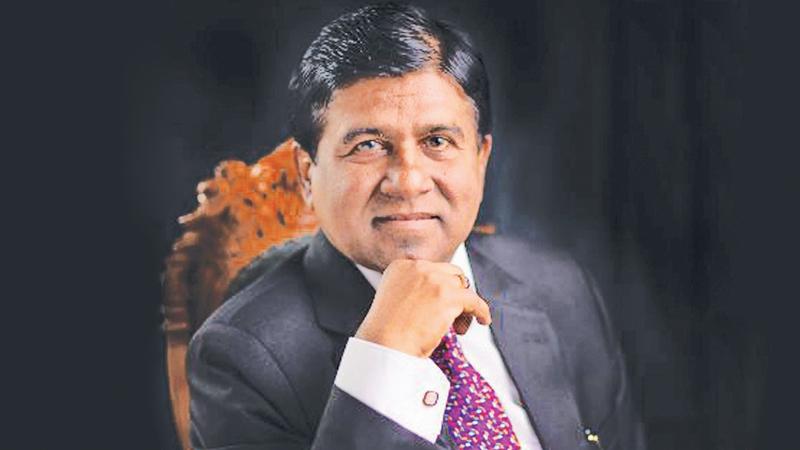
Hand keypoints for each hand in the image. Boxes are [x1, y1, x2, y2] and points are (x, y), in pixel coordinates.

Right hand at [354, 259, 491, 357]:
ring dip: (464, 306)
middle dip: (455, 293)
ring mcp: (434, 280)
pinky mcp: (448, 296)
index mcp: (402, 266)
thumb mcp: (394, 299)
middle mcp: (418, 268)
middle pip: (451, 274)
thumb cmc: (386, 332)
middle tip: (453, 315)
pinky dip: (481, 311)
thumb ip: (413, 289)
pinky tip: (483, 320)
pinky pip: (475, 301)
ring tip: (458, 327)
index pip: (432, 269)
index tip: (442, 302)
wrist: (384, 345)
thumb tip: (438, 296)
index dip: (441, 286)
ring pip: (462, 288)